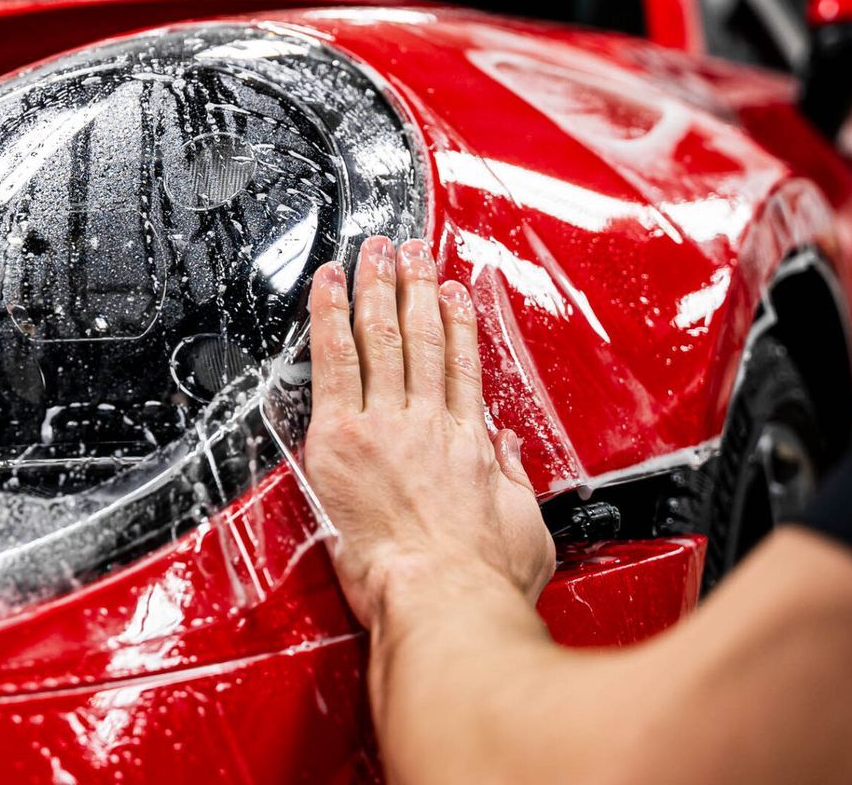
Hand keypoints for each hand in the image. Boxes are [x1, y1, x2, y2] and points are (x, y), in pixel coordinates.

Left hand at [301, 236, 555, 628]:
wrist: (444, 600)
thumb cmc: (480, 584)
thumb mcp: (524, 532)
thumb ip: (513, 484)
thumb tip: (506, 450)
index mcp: (470, 447)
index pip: (462, 369)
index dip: (457, 324)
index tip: (452, 293)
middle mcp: (429, 424)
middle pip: (422, 340)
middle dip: (414, 288)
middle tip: (408, 251)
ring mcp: (385, 424)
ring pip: (380, 338)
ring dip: (376, 287)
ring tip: (373, 251)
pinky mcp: (342, 437)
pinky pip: (333, 360)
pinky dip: (328, 316)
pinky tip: (327, 283)